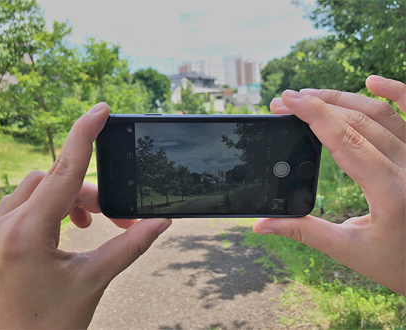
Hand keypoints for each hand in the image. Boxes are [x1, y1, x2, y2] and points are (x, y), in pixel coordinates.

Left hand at [0, 103, 171, 327]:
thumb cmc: (50, 325)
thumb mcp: (94, 281)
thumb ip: (130, 246)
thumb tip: (160, 222)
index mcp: (27, 234)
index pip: (64, 171)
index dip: (85, 135)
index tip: (101, 110)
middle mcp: (5, 225)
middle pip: (56, 181)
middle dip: (91, 193)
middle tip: (119, 216)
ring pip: (40, 189)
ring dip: (72, 198)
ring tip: (93, 224)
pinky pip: (28, 203)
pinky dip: (54, 206)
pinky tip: (69, 228)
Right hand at [253, 75, 404, 294]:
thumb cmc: (396, 262)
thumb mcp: (348, 250)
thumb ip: (303, 232)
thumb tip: (261, 225)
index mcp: (391, 192)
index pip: (346, 140)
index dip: (314, 115)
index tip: (287, 101)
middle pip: (359, 120)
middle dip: (318, 106)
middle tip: (285, 102)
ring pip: (382, 112)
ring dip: (343, 98)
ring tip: (310, 96)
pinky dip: (395, 92)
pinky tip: (372, 81)